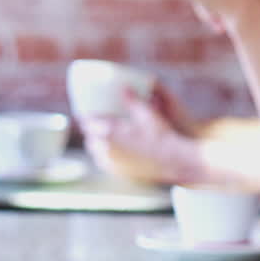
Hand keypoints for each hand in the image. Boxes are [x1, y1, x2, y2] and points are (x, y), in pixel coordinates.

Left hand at [75, 86, 203, 184]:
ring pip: (95, 151)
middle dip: (92, 130)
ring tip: (105, 137)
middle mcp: (106, 148)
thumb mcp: (147, 113)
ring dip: (97, 144)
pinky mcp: (119, 172)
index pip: (87, 122)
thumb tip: (124, 88)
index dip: (86, 117)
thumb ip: (132, 100)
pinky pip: (103, 162)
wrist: (173, 160)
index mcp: (109, 132)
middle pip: (89, 137)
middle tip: (98, 123)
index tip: (88, 113)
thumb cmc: (161, 136)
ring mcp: (112, 162)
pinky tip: (114, 152)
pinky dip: (105, 155)